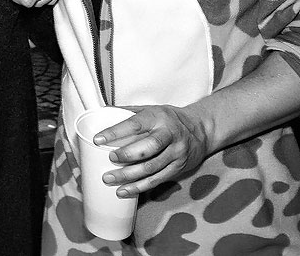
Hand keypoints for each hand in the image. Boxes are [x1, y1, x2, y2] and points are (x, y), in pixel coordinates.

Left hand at [93, 105, 210, 197]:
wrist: (201, 130)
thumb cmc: (169, 119)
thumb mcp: (151, 109)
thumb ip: (128, 112)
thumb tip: (101, 114)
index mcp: (158, 118)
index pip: (134, 125)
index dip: (115, 133)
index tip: (98, 139)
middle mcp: (169, 135)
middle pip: (147, 148)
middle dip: (126, 155)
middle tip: (110, 159)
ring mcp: (175, 153)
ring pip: (151, 168)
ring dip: (128, 176)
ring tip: (109, 179)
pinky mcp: (177, 168)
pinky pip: (156, 180)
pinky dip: (139, 187)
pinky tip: (124, 190)